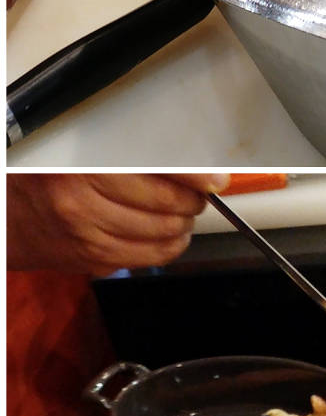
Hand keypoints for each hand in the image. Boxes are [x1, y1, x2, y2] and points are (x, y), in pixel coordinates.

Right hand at [7, 175, 219, 275]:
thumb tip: (197, 173)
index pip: (162, 174)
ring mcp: (87, 234)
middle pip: (168, 206)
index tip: (215, 180)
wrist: (9, 216)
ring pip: (163, 235)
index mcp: (83, 168)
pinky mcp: (92, 259)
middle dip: (192, 202)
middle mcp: (83, 202)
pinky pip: (148, 257)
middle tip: (195, 195)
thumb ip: (141, 161)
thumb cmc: (47, 180)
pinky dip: (169, 247)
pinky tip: (169, 236)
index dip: (197, 178)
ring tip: (181, 214)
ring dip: (183, 225)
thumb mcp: (86, 157)